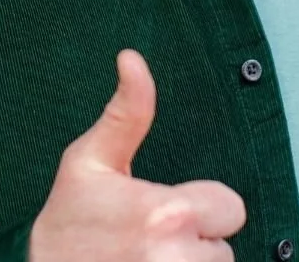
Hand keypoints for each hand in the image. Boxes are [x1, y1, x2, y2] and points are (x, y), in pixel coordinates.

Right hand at [28, 49, 245, 261]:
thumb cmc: (67, 218)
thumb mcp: (91, 158)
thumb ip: (127, 111)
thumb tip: (132, 57)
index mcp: (166, 213)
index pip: (230, 207)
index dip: (202, 207)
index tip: (167, 210)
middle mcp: (177, 259)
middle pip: (223, 248)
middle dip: (197, 242)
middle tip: (152, 240)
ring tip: (148, 261)